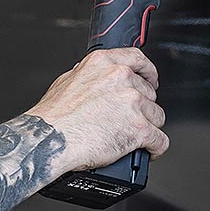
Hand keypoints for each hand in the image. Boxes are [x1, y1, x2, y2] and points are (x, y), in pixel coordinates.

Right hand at [27, 47, 168, 173]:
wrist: (49, 140)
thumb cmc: (53, 117)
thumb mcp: (67, 81)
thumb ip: (88, 75)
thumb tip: (97, 78)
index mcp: (103, 63)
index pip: (138, 59)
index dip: (148, 73)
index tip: (150, 81)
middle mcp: (121, 78)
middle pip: (149, 93)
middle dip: (142, 108)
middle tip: (128, 119)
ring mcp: (132, 102)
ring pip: (156, 116)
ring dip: (147, 127)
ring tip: (131, 137)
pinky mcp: (139, 128)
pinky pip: (160, 140)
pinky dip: (154, 148)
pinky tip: (147, 151)